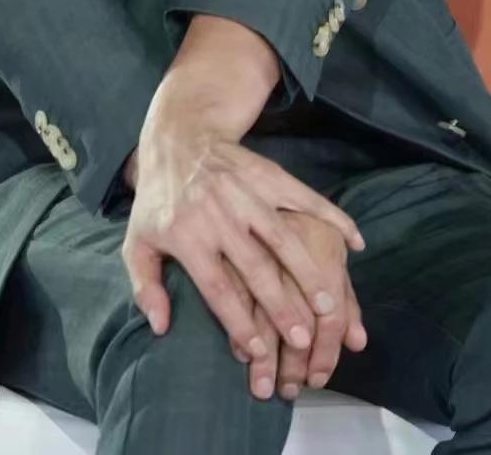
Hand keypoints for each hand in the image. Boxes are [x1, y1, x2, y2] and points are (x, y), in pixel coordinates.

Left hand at [122, 120, 364, 365]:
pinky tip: (354, 240)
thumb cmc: (159, 199)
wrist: (178, 136)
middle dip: (281, 306)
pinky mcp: (267, 174)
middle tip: (304, 340)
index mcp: (188, 236)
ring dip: (307, 270)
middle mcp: (220, 216)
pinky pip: (304, 197)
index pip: (218, 287)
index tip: (259, 353)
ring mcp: (246, 193)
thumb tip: (160, 328)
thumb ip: (145, 286)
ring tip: (329, 303)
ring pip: (283, 237)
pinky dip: (331, 217)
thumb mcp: (136, 241)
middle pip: (256, 268)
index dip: (239, 322)